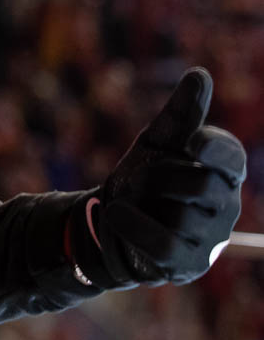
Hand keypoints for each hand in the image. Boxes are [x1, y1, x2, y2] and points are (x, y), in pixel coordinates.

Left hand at [70, 67, 245, 288]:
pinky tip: (117, 215)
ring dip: (142, 202)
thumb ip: (181, 114)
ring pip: (182, 215)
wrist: (109, 220)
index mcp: (223, 172)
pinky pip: (162, 244)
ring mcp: (211, 239)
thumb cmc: (142, 178)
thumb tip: (200, 75)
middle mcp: (225, 206)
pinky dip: (132, 226)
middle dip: (160, 175)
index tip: (195, 141)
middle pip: (201, 183)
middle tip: (140, 178)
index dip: (217, 148)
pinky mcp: (188, 264)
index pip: (232, 157)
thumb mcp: (156, 144)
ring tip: (134, 201)